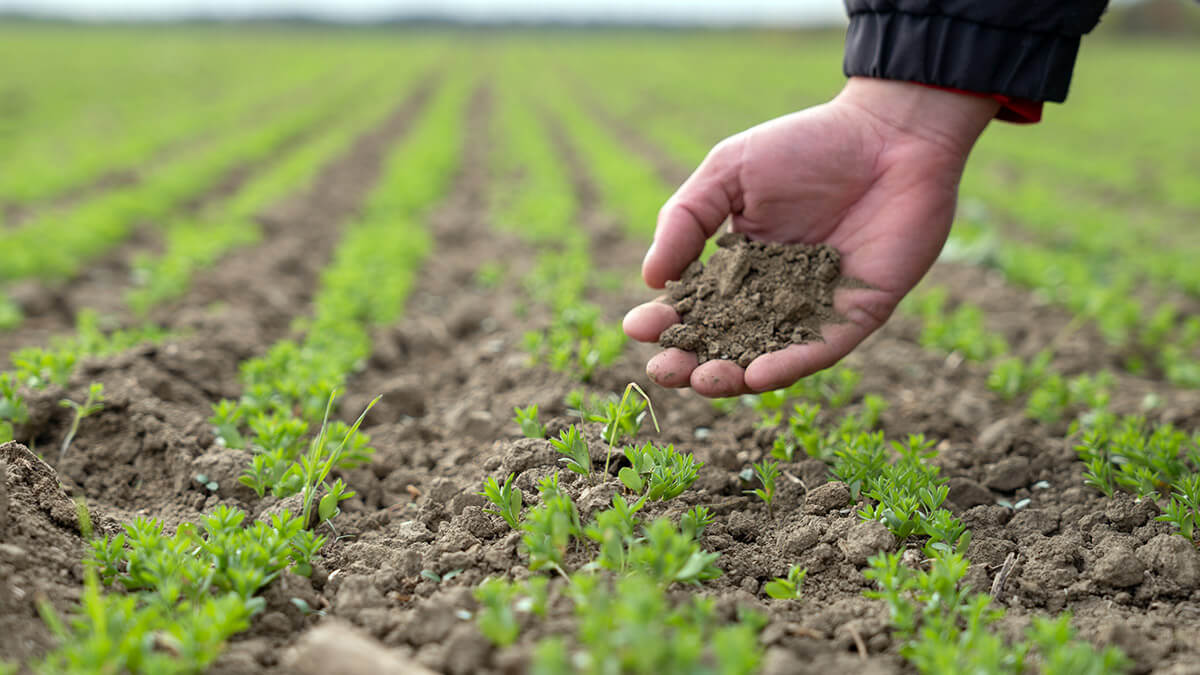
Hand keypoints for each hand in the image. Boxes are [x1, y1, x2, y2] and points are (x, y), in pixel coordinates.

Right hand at [624, 77, 999, 396]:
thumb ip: (687, 219)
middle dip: (691, 361)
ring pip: (767, 356)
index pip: (693, 304)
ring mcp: (813, 310)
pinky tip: (759, 376)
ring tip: (705, 381)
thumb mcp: (729, 171)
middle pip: (724, 342)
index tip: (638, 327)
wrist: (890, 134)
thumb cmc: (806, 145)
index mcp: (737, 265)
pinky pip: (819, 350)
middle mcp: (772, 295)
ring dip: (733, 376)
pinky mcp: (856, 315)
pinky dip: (789, 365)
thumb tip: (652, 278)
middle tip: (666, 371)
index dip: (664, 320)